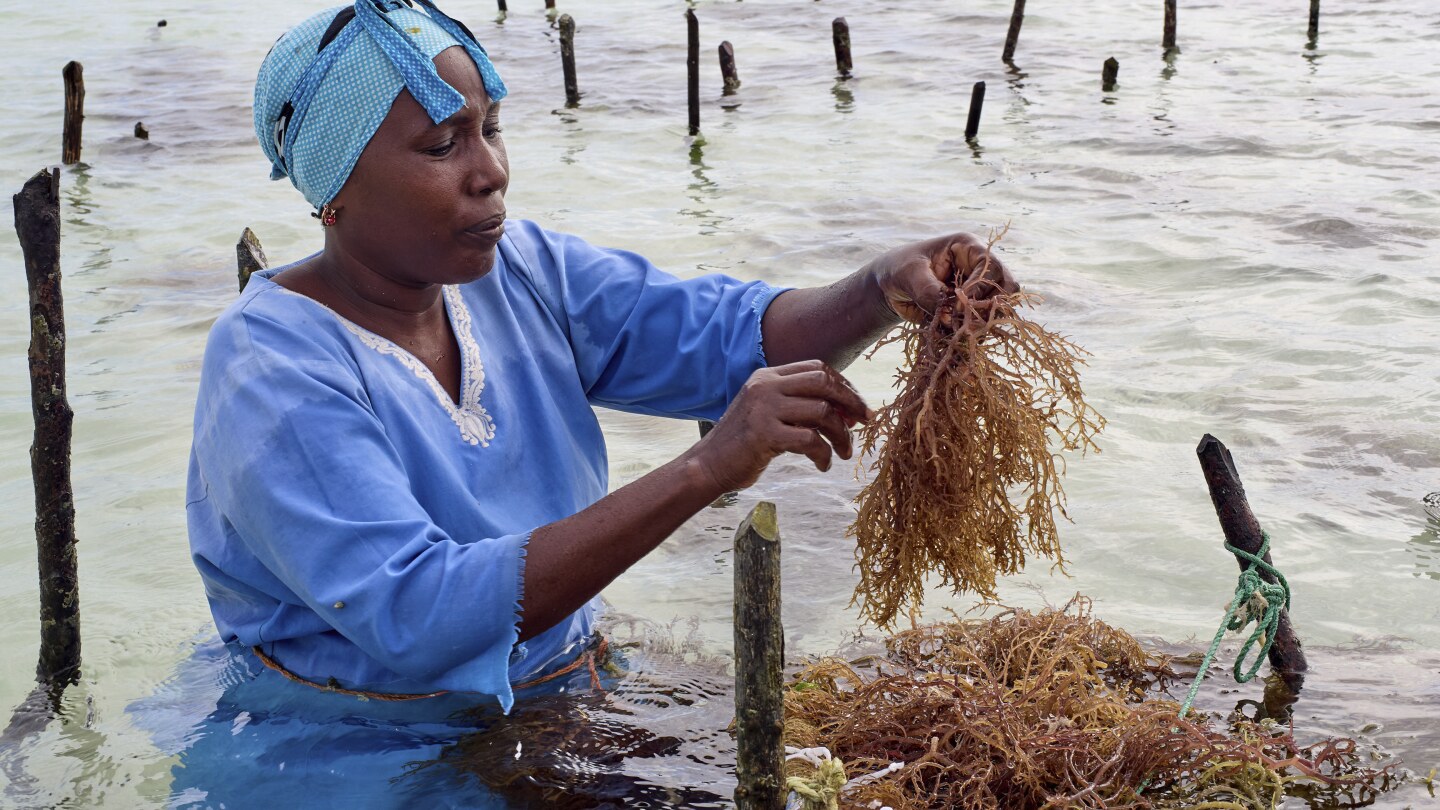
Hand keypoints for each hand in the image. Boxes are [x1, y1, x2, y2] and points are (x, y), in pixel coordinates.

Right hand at [691, 360, 871, 491]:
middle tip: (865, 422)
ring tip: (844, 453)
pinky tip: (823, 465)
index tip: (857, 407)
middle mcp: (765, 386)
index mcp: (767, 377)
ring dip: (841, 435)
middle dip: (851, 401)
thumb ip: (800, 407)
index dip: (843, 385)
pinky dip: (824, 455)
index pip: (816, 368)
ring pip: (822, 412)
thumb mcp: (770, 415)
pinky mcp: (764, 434)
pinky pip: (810, 440)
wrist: (709, 466)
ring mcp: (763, 409)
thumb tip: (848, 411)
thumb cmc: (744, 445)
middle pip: (824, 382)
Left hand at [864, 232, 1019, 325]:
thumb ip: (929, 291)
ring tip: (962, 331)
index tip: (959, 307)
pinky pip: (986, 322)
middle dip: (991, 306)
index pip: (991, 266)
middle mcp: (979, 266)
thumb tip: (951, 316)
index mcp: (967, 247)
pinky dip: (977, 332)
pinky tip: (959, 336)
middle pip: (1006, 286)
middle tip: (968, 322)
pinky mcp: (972, 308)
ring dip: (985, 321)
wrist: (889, 287)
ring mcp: (979, 288)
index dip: (980, 288)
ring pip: (1001, 306)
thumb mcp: (909, 275)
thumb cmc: (898, 269)